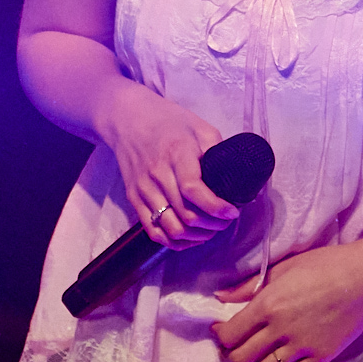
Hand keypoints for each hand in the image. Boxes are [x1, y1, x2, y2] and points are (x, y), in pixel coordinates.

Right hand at [99, 86, 235, 248]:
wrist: (128, 119)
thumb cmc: (168, 121)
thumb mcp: (198, 126)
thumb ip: (216, 150)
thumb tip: (234, 175)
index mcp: (176, 152)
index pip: (193, 189)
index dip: (216, 207)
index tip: (232, 212)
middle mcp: (157, 173)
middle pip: (186, 214)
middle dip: (213, 225)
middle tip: (225, 221)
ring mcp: (143, 189)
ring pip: (171, 228)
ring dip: (196, 236)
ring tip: (210, 230)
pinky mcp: (134, 198)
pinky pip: (154, 231)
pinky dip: (174, 242)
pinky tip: (189, 237)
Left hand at [211, 243, 362, 361]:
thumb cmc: (323, 265)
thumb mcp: (282, 268)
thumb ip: (249, 286)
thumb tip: (220, 296)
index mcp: (268, 304)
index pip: (231, 333)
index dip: (220, 336)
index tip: (218, 333)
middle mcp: (280, 329)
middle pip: (243, 356)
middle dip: (229, 360)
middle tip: (226, 358)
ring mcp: (301, 347)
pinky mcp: (320, 357)